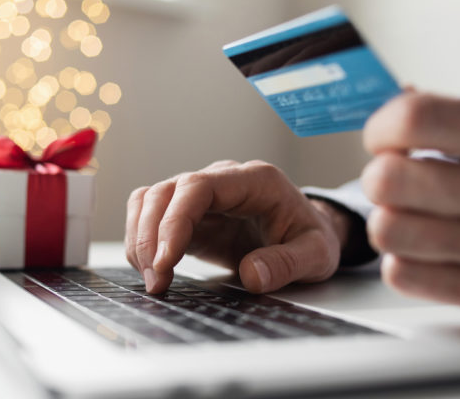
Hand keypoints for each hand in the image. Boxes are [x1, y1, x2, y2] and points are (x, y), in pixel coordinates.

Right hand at [125, 160, 348, 293]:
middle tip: (156, 281)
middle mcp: (223, 179)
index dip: (175, 221)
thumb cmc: (311, 238)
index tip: (166, 261)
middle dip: (151, 237)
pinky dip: (142, 240)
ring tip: (153, 280)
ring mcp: (202, 195)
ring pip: (150, 199)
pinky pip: (151, 215)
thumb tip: (252, 275)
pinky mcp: (189, 213)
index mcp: (255, 180)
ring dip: (141, 238)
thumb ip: (289, 264)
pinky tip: (152, 269)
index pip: (199, 186)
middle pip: (167, 191)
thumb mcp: (318, 255)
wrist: (307, 234)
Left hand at [362, 92, 459, 319]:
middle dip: (379, 174)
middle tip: (396, 177)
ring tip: (413, 213)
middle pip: (388, 180)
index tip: (385, 137)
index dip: (382, 127)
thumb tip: (393, 113)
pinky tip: (429, 248)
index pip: (415, 120)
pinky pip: (403, 276)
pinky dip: (404, 259)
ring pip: (388, 231)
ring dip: (389, 218)